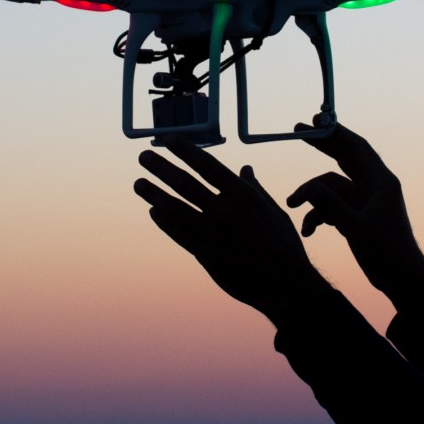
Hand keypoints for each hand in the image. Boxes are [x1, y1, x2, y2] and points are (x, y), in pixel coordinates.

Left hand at [135, 139, 329, 322]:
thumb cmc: (283, 245)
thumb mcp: (273, 211)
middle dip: (162, 168)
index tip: (168, 139)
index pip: (208, 166)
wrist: (285, 284)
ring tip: (138, 183)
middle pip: (186, 184)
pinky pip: (179, 234)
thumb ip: (254, 188)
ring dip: (154, 194)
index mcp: (243, 196)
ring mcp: (213, 233)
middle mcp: (225, 211)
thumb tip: (245, 168)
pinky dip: (164, 222)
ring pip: (176, 209)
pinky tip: (154, 211)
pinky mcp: (206, 255)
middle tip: (143, 157)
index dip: (186, 151)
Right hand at [286, 121, 423, 310]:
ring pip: (329, 186)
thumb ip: (332, 207)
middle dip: (319, 146)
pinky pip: (329, 206)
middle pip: (342, 157)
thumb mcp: (357, 230)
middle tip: (296, 130)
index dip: (335, 132)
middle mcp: (371, 186)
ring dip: (310, 194)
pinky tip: (309, 230)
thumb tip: (308, 188)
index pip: (356, 148)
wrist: (402, 280)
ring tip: (292, 205)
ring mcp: (362, 201)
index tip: (314, 121)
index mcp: (381, 182)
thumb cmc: (389, 254)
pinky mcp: (354, 216)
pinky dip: (316, 215)